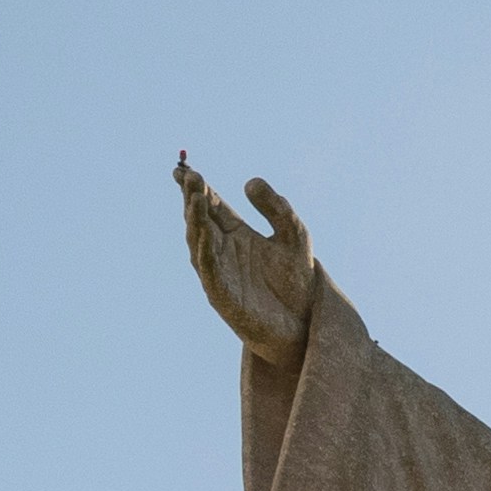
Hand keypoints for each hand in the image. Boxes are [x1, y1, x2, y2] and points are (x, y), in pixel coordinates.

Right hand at [177, 157, 320, 361]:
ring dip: (195, 221)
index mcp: (236, 233)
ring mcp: (219, 273)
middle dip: (193, 198)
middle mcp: (222, 251)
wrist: (304, 321)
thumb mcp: (294, 234)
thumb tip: (249, 182)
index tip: (185, 169)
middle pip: (200, 220)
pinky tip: (203, 234)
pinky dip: (203, 251)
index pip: (212, 205)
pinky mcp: (222, 295)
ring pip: (198, 242)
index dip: (198, 187)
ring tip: (195, 198)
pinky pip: (209, 270)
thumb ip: (277, 207)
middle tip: (189, 176)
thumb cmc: (296, 278)